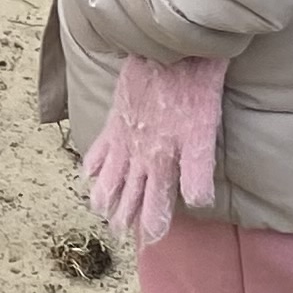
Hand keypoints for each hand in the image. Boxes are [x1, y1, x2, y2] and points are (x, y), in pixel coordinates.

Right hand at [82, 54, 226, 244]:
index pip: (154, 203)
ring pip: (110, 174)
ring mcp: (124, 137)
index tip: (149, 241)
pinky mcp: (116, 116)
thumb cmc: (194, 92)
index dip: (152, 223)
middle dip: (124, 216)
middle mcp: (138, 155)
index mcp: (162, 162)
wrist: (172, 51)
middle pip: (129, 193)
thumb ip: (198, 172)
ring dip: (105, 194)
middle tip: (119, 235)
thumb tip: (195, 205)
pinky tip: (88, 172)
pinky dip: (93, 163)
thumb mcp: (205, 135)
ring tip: (99, 210)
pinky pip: (99, 147)